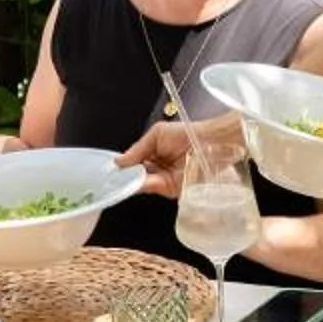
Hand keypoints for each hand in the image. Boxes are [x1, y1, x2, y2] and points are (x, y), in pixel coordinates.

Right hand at [117, 110, 240, 196]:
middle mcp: (157, 168)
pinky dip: (142, 185)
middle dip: (125, 175)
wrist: (210, 142)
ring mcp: (164, 179)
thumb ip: (136, 149)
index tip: (112, 169)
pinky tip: (136, 180)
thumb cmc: (189, 133)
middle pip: (134, 175)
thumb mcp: (157, 134)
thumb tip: (118, 161)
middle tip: (117, 174)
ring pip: (141, 183)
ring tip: (125, 176)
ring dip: (132, 180)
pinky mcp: (172, 188)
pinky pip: (152, 188)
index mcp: (153, 153)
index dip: (122, 166)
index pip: (133, 163)